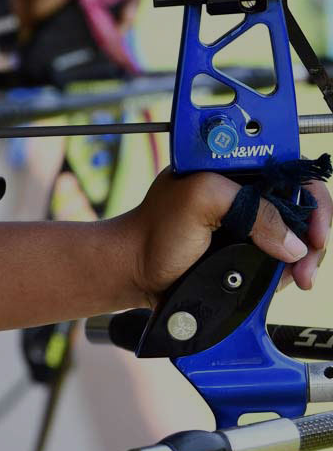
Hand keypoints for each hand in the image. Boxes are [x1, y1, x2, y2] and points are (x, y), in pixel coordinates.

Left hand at [114, 169, 326, 306]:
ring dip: (304, 259)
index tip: (316, 231)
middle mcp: (246, 193)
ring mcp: (248, 223)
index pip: (292, 172)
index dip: (312, 199)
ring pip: (296, 237)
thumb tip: (293, 243)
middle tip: (305, 266)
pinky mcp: (246, 250)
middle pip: (302, 208)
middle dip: (313, 236)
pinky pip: (282, 259)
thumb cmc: (155, 231)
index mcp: (235, 168)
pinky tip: (281, 282)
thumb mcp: (200, 201)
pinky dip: (288, 271)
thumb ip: (251, 209)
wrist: (134, 271)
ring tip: (295, 279)